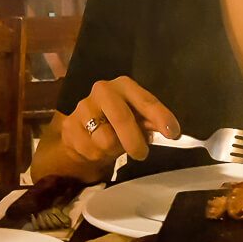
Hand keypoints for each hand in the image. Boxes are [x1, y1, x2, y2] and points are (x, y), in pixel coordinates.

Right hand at [61, 76, 179, 165]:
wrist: (82, 130)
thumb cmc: (117, 121)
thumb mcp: (137, 117)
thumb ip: (152, 122)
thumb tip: (171, 132)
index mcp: (124, 85)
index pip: (146, 101)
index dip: (161, 117)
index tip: (173, 133)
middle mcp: (103, 90)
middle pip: (123, 119)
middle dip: (135, 141)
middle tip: (142, 154)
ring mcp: (83, 107)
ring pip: (107, 140)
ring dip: (114, 150)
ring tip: (114, 145)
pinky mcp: (69, 127)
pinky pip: (91, 150)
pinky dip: (98, 156)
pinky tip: (97, 147)